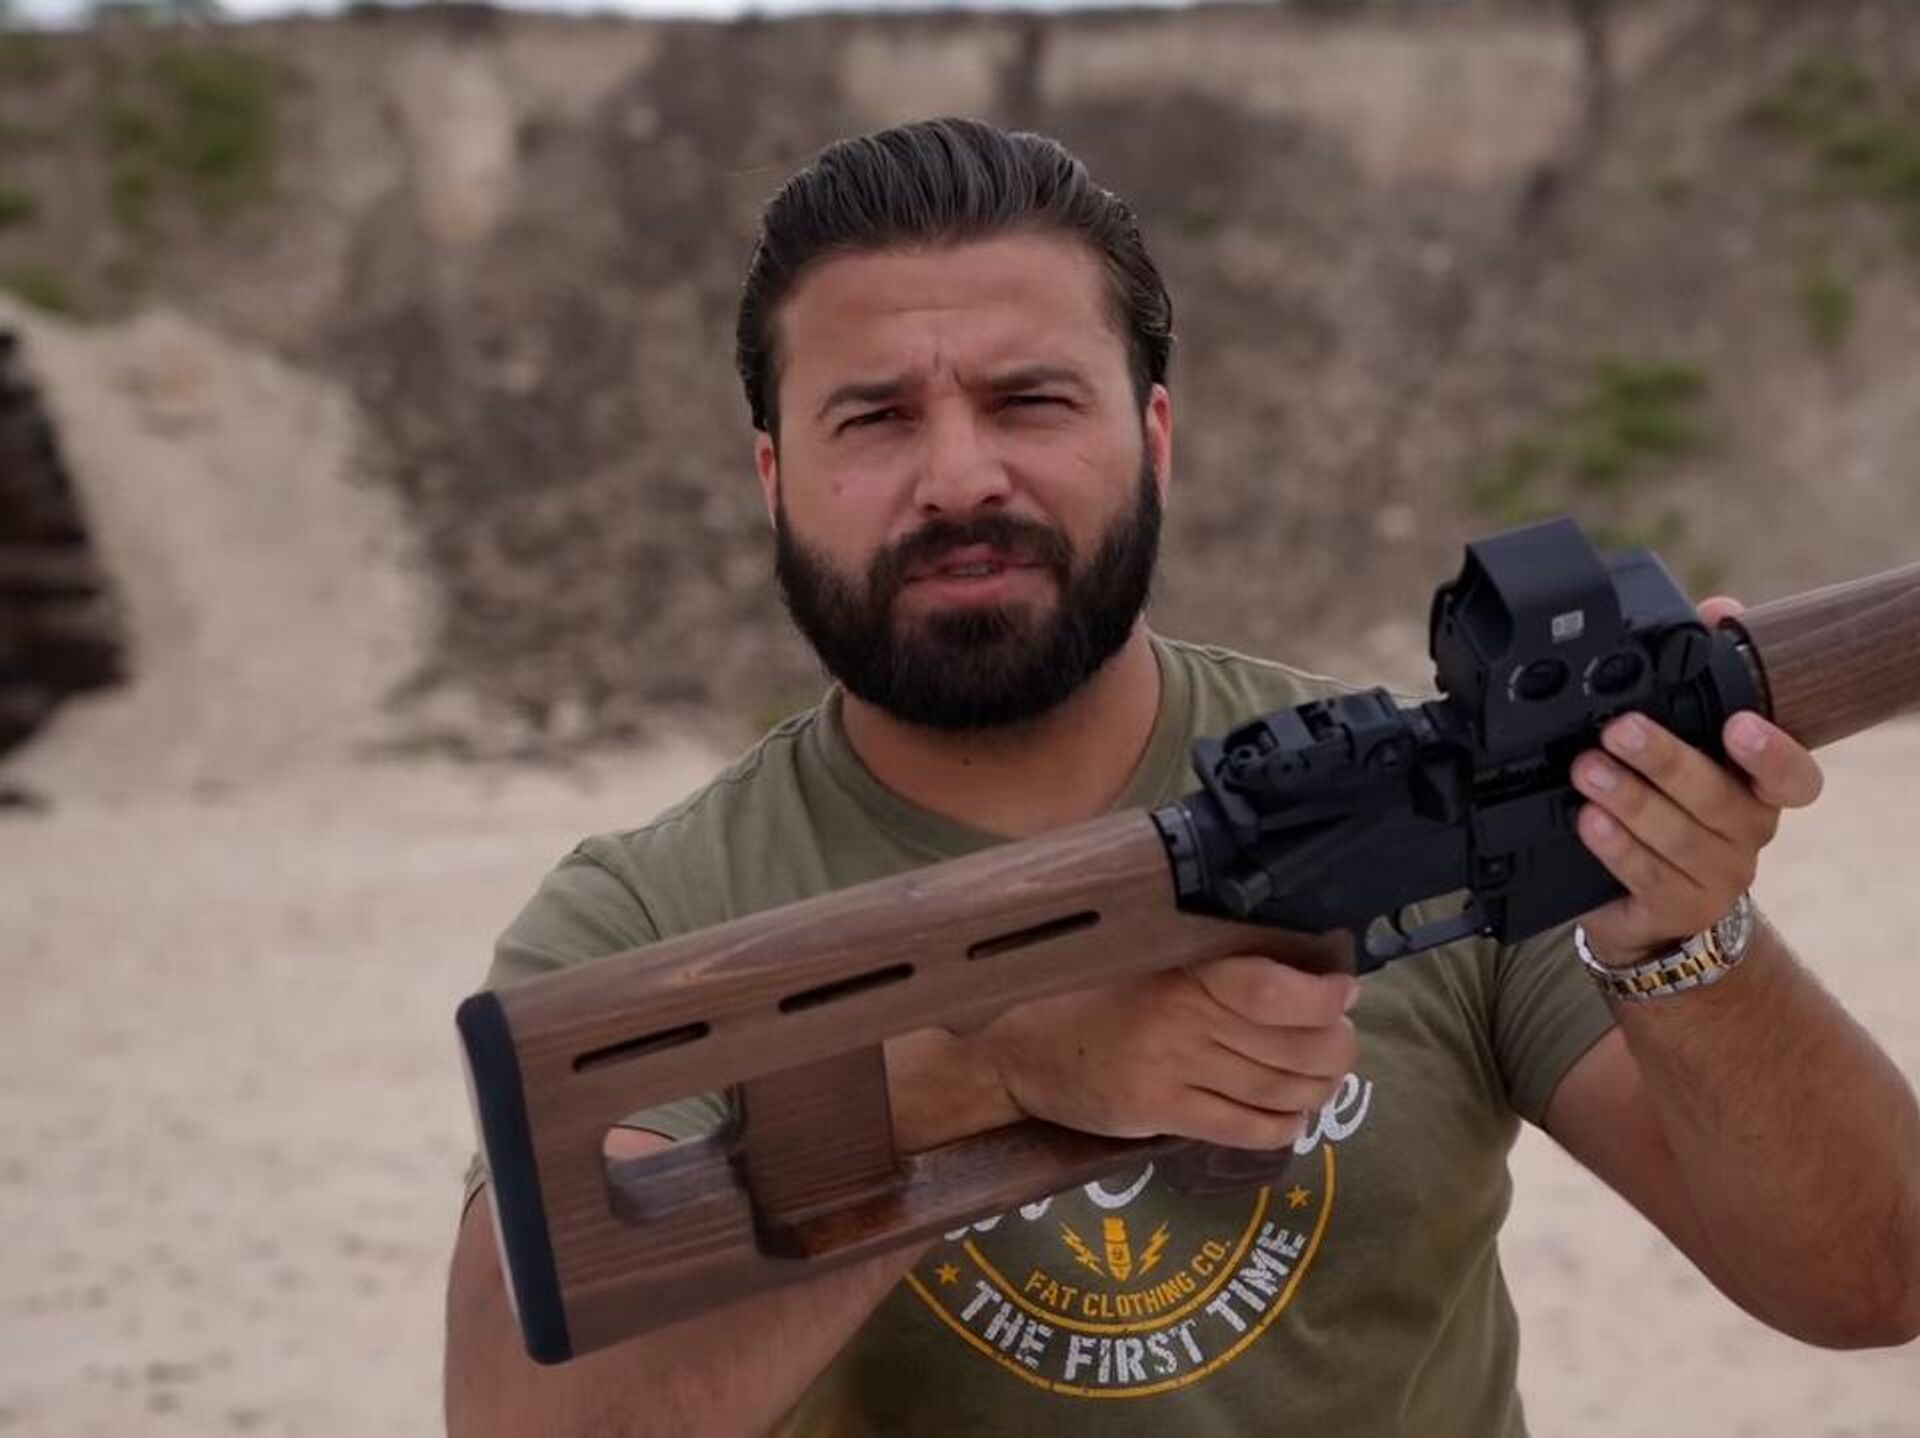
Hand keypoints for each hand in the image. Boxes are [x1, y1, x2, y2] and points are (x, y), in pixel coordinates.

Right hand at [975, 933, 1358, 1150]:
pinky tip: (1291, 1115)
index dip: (1321, 995)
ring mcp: (1170, 1071)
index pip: (1268, 988)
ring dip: (1317, 1088)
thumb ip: (1210, 961)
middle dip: (1334, 1047)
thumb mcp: (1145, 956)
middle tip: (1340, 1041)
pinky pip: (1243, 1127)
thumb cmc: (1087, 989)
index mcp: (1180, 968)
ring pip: (1275, 1088)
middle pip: (1289, 1044)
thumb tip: (1300, 966)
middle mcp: (1180, 1019)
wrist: (1015, 1045)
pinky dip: (1282, 1125)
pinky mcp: (1158, 1112)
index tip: (1344, 991)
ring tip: (1324, 1078)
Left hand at [1572, 596, 1824, 967]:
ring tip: (1587, 771)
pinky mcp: (1676, 908)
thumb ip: (1703, 676)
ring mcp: (1715, 876)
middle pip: (1715, 797)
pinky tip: (1588, 822)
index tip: (1739, 725)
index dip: (1773, 753)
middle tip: (1618, 731)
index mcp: (1757, 790)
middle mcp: (1746, 832)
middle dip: (1665, 759)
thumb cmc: (1675, 809)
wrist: (1652, 904)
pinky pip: (1646, 877)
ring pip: (1676, 837)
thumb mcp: (1691, 742)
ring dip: (1629, 800)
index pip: (1794, 777)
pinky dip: (1614, 847)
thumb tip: (1718, 608)